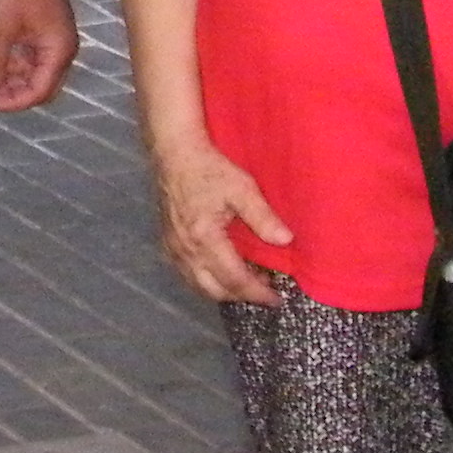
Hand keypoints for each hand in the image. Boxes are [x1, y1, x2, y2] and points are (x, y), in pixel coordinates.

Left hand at [0, 0, 78, 111]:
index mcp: (58, 53)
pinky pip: (35, 57)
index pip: (39, 92)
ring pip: (37, 73)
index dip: (13, 102)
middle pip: (41, 86)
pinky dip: (17, 63)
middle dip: (15, 93)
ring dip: (14, 78)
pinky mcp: (49, 31)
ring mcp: (57, 41)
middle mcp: (63, 51)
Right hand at [150, 132, 289, 303]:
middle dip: (242, 296)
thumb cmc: (208, 169)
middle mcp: (185, 251)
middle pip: (215, 291)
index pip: (235, 280)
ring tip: (246, 280)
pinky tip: (221, 270)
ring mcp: (173, 249)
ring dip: (224, 290)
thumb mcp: (241, 188)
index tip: (277, 298)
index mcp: (204, 239)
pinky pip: (187, 275)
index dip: (258, 293)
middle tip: (264, 290)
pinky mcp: (167, 244)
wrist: (174, 154)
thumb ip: (263, 217)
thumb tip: (285, 241)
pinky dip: (207, 281)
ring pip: (199, 286)